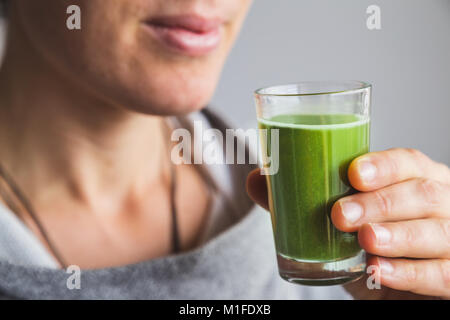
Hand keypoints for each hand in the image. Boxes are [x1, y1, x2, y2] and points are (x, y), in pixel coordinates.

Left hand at [246, 148, 449, 298]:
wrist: (391, 288)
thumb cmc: (365, 246)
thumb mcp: (335, 225)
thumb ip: (299, 202)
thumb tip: (256, 179)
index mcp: (415, 180)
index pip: (409, 162)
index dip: (385, 165)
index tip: (353, 173)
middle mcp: (441, 204)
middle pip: (422, 194)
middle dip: (380, 203)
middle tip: (340, 215)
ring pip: (437, 232)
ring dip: (398, 235)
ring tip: (365, 240)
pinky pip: (443, 274)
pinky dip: (411, 274)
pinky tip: (379, 272)